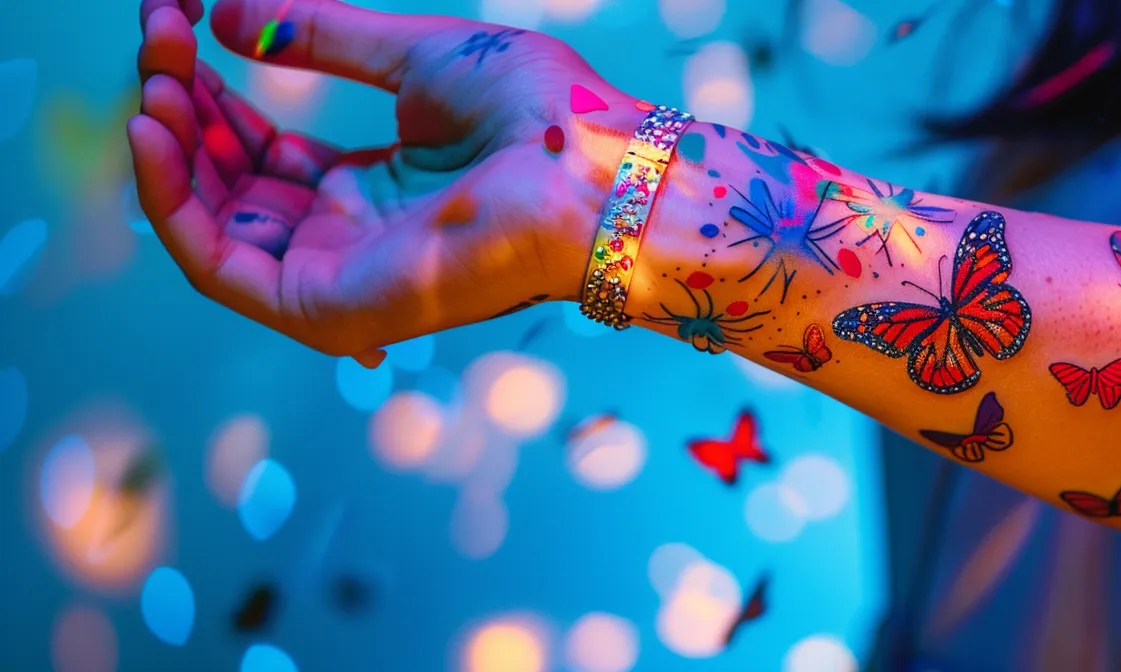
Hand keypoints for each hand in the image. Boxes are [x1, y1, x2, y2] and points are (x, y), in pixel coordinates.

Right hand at [131, 0, 642, 357]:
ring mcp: (337, 274)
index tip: (176, 17)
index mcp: (373, 186)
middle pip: (226, 182)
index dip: (210, 86)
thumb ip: (323, 37)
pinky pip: (217, 266)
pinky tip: (153, 128)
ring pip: (209, 222)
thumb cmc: (539, 116)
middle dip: (180, 105)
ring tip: (151, 75)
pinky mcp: (328, 307)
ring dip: (166, 148)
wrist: (592, 171)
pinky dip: (169, 201)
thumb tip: (226, 12)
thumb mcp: (416, 57)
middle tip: (157, 33)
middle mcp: (347, 235)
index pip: (261, 149)